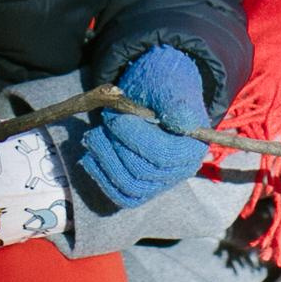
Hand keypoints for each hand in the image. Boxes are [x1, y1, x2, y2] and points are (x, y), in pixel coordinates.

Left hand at [77, 45, 211, 208]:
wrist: (153, 96)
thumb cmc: (162, 88)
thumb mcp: (170, 86)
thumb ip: (176, 102)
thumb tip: (184, 123)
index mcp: (191, 147)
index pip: (162, 155)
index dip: (134, 138)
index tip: (115, 117)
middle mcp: (178, 171)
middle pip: (142, 172)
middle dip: (115, 147)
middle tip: (103, 122)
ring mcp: (158, 182)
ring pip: (129, 186)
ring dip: (105, 161)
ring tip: (94, 135)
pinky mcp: (141, 188)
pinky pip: (121, 195)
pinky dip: (102, 177)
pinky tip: (89, 157)